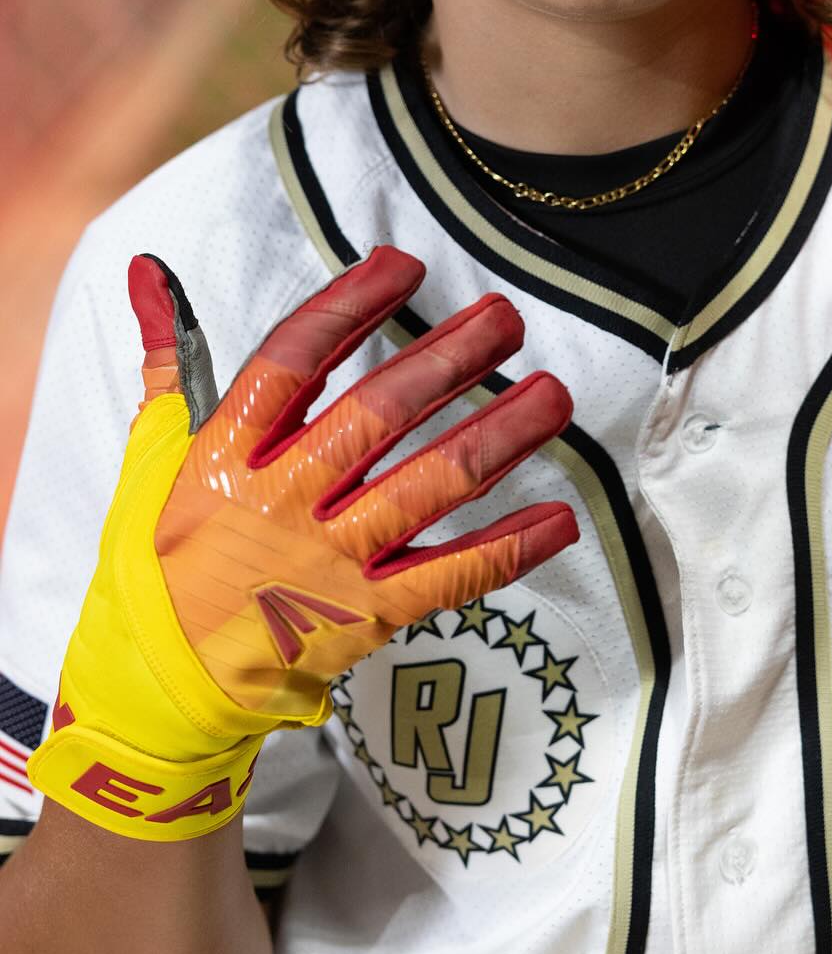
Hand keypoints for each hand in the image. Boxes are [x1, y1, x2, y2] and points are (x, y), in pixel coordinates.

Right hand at [28, 247, 576, 839]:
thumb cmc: (160, 563)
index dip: (348, 307)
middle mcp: (281, 503)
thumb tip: (147, 270)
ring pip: (427, 487)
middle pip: (376, 418)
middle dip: (447, 361)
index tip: (403, 266)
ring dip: (498, 437)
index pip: (290, 364)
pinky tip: (561, 517)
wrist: (161, 688)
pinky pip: (450, 577)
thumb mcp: (150, 460)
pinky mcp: (368, 617)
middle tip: (507, 319)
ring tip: (555, 395)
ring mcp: (330, 563)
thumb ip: (167, 363)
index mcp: (225, 457)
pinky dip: (510, 547)